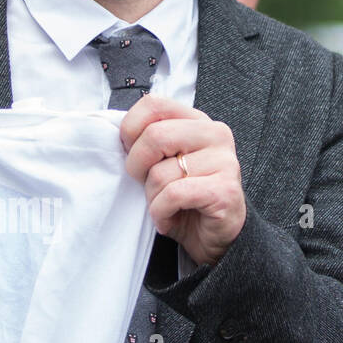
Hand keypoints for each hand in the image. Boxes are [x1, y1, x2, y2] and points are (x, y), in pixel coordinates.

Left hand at [120, 96, 245, 265]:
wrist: (214, 237)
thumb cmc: (183, 199)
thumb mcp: (162, 163)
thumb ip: (148, 142)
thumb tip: (117, 137)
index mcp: (197, 121)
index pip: (154, 105)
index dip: (131, 131)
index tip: (132, 155)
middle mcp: (215, 135)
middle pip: (154, 136)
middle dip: (137, 168)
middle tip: (146, 186)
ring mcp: (224, 162)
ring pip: (161, 172)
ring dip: (152, 198)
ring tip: (164, 207)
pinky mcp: (225, 191)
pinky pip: (173, 195)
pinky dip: (161, 213)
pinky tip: (169, 219)